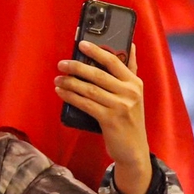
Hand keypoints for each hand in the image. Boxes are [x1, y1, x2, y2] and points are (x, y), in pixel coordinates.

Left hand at [56, 44, 150, 193]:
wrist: (133, 149)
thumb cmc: (130, 118)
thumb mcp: (135, 93)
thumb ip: (130, 70)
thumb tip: (130, 44)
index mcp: (135, 83)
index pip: (114, 61)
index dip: (97, 51)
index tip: (81, 44)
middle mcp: (129, 92)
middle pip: (98, 74)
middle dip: (77, 67)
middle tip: (62, 64)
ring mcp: (120, 106)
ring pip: (89, 89)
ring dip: (70, 83)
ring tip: (58, 78)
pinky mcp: (109, 120)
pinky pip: (85, 104)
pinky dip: (71, 96)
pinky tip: (61, 92)